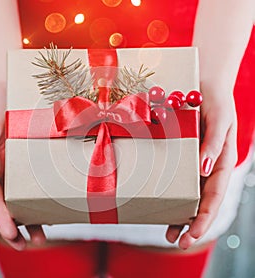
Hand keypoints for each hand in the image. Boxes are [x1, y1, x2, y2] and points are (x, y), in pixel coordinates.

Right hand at [0, 82, 45, 249]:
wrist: (9, 85)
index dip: (1, 217)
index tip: (12, 235)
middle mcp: (4, 169)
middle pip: (9, 203)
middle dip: (17, 227)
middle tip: (31, 245)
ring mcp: (19, 165)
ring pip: (24, 197)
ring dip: (32, 218)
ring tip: (43, 237)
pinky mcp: (34, 157)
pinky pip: (38, 180)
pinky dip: (43, 196)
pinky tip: (53, 208)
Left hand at [166, 91, 237, 248]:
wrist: (202, 86)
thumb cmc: (216, 101)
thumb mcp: (221, 119)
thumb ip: (216, 143)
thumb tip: (206, 168)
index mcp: (222, 162)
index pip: (215, 196)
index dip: (205, 217)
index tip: (192, 235)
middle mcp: (208, 166)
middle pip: (202, 202)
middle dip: (192, 224)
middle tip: (176, 242)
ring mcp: (195, 163)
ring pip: (189, 195)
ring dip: (180, 215)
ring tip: (168, 233)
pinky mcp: (182, 155)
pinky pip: (177, 178)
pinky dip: (170, 193)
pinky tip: (160, 204)